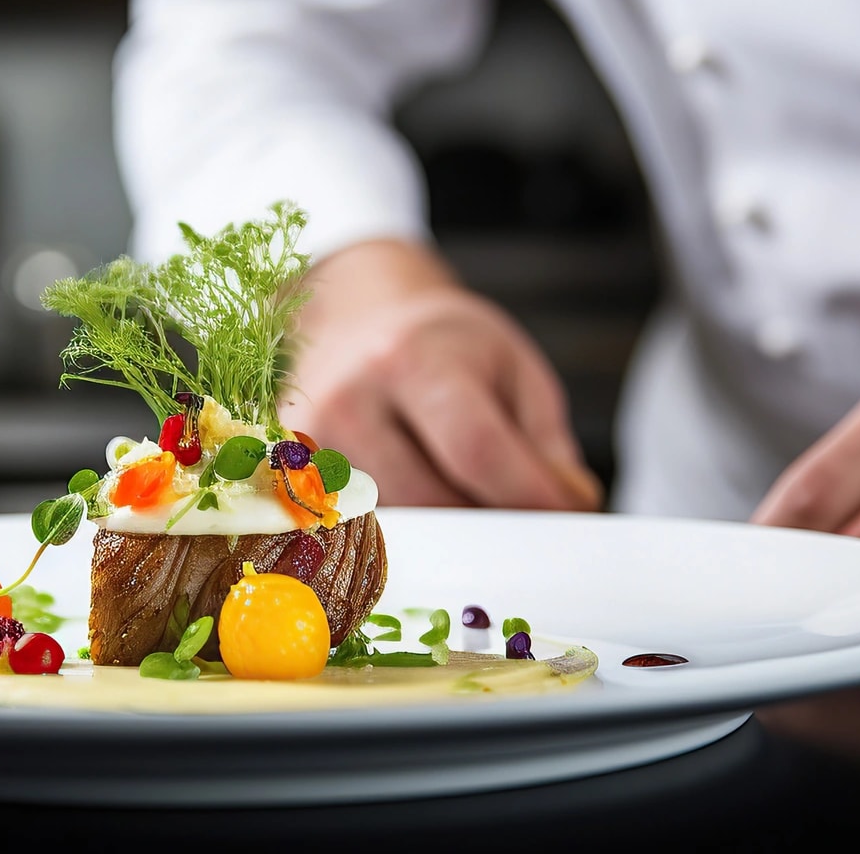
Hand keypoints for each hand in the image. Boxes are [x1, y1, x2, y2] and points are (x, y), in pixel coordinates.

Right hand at [281, 239, 602, 510]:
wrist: (357, 318)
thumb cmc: (444, 346)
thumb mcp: (512, 369)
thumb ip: (545, 443)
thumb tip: (568, 510)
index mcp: (413, 357)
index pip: (475, 448)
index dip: (530, 494)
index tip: (569, 514)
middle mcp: (350, 399)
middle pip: (434, 502)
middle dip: (492, 525)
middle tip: (522, 517)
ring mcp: (311, 445)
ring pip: (398, 533)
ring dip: (449, 541)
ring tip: (469, 504)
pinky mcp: (291, 479)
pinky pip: (362, 536)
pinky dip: (407, 541)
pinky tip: (425, 510)